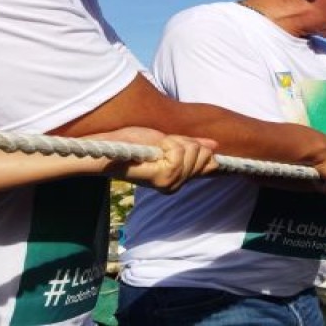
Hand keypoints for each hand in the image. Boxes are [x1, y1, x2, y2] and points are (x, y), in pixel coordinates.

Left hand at [94, 127, 217, 193]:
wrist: (111, 146)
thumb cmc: (134, 142)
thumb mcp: (169, 141)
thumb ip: (191, 146)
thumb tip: (214, 145)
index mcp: (176, 179)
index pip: (211, 164)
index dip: (200, 147)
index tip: (177, 142)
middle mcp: (174, 185)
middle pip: (201, 154)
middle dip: (184, 141)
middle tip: (163, 144)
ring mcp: (168, 183)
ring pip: (190, 152)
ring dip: (175, 141)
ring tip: (158, 147)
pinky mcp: (160, 177)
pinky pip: (179, 154)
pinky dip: (170, 143)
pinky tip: (157, 148)